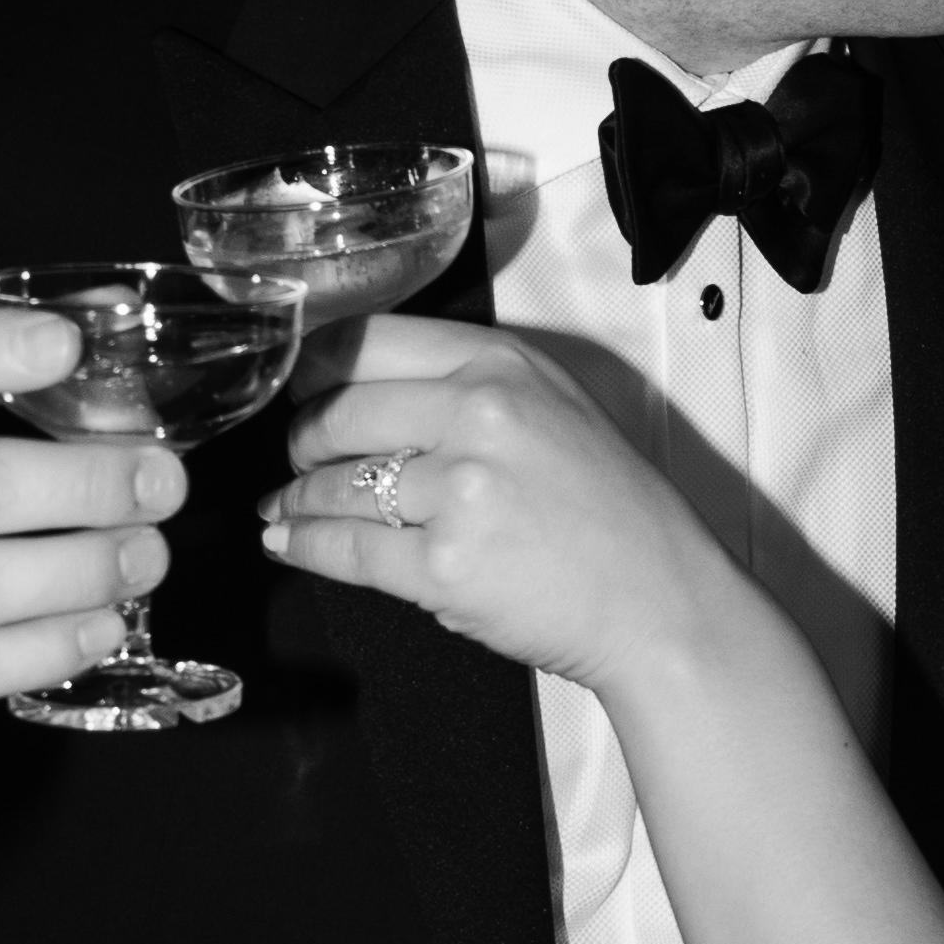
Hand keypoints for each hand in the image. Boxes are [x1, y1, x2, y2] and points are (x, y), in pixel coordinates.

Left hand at [260, 316, 731, 700]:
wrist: (658, 601)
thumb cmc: (610, 513)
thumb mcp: (554, 408)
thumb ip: (470, 388)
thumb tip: (361, 389)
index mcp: (502, 364)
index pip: (370, 342)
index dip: (316, 368)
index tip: (299, 386)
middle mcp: (479, 415)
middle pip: (338, 413)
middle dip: (302, 440)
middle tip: (297, 455)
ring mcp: (460, 491)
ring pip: (333, 485)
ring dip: (297, 498)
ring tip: (285, 506)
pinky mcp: (444, 566)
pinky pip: (343, 549)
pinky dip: (304, 545)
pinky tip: (288, 541)